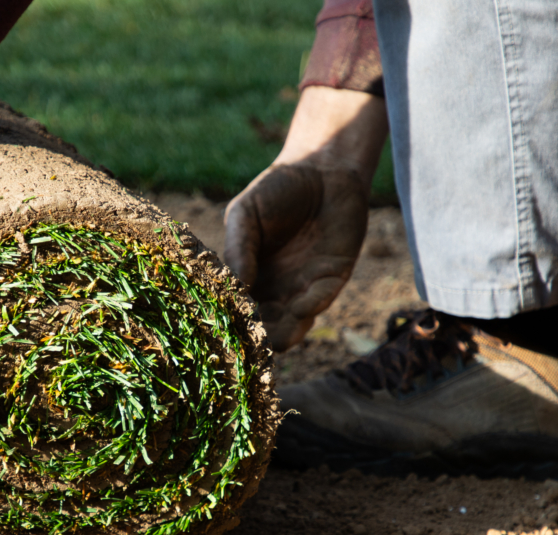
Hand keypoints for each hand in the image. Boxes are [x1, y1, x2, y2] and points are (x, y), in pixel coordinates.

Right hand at [225, 164, 369, 350]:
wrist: (322, 169)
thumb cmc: (275, 191)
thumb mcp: (245, 214)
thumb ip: (238, 248)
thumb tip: (235, 286)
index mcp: (249, 276)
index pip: (237, 308)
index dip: (231, 321)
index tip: (223, 329)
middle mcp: (276, 288)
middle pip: (265, 326)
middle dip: (258, 337)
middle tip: (250, 342)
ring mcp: (305, 287)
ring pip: (294, 324)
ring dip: (286, 333)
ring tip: (276, 339)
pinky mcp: (333, 278)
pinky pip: (322, 301)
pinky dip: (311, 308)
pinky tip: (300, 308)